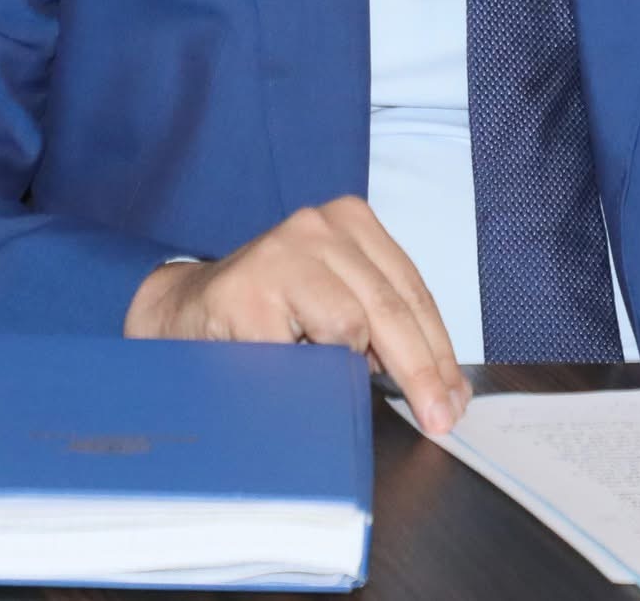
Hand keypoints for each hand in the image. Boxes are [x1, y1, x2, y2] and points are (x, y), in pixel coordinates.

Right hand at [124, 196, 470, 434]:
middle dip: (420, 372)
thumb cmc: (270, 312)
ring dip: (349, 368)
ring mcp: (280, 253)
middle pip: (390, 309)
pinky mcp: (248, 292)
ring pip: (349, 326)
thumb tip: (441, 387)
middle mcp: (318, 226)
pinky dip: (307, 377)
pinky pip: (299, 352)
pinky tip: (298, 379)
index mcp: (351, 221)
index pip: (411, 291)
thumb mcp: (335, 299)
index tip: (454, 397)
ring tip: (330, 377)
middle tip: (437, 417)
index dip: (438, 351)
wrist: (185, 312)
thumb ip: (382, 324)